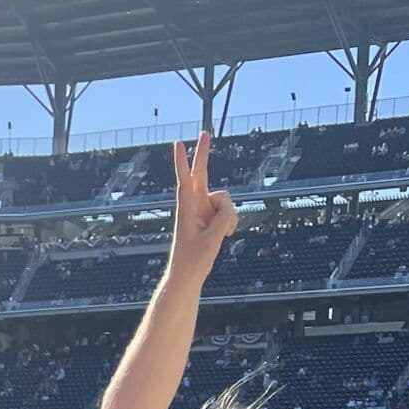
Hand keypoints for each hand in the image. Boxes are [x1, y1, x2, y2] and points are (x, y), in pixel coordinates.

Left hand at [168, 133, 237, 280]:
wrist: (189, 275)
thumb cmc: (193, 259)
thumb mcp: (212, 239)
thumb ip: (223, 217)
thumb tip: (228, 207)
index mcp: (187, 208)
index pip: (185, 179)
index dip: (182, 161)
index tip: (178, 143)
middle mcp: (195, 204)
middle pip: (202, 173)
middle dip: (203, 153)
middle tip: (205, 132)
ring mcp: (204, 210)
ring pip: (225, 201)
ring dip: (228, 217)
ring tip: (220, 235)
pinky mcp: (211, 217)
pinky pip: (229, 212)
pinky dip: (230, 223)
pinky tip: (224, 235)